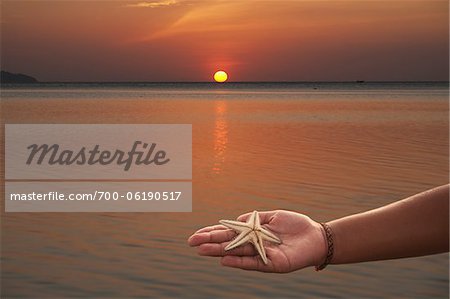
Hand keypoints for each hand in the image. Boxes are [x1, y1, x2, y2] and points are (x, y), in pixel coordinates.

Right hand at [188, 210, 326, 272]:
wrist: (316, 236)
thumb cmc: (295, 225)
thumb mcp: (273, 216)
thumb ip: (255, 218)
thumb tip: (237, 219)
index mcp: (253, 233)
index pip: (229, 233)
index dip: (213, 233)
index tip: (197, 234)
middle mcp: (254, 245)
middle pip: (228, 244)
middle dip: (210, 242)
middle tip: (192, 242)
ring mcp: (261, 255)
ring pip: (236, 253)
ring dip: (219, 251)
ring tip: (202, 250)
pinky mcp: (273, 264)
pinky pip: (253, 263)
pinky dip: (239, 262)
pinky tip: (225, 259)